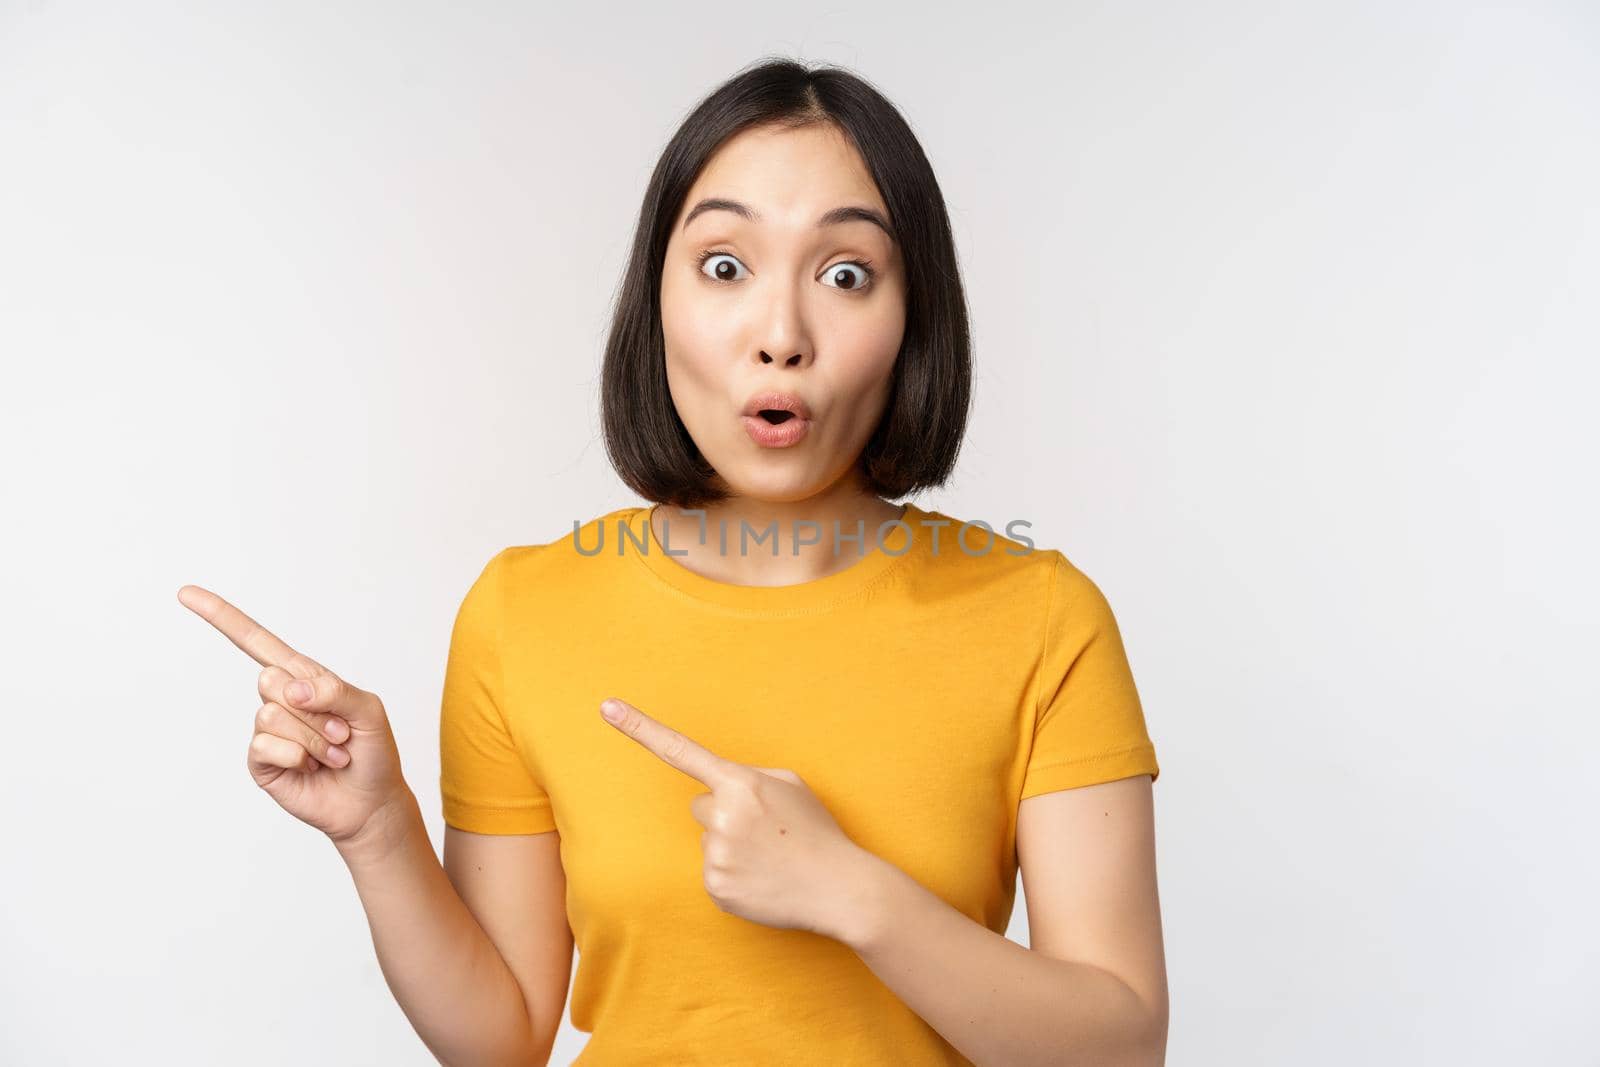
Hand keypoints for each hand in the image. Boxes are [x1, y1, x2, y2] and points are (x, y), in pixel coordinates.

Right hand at [178, 584, 411, 849]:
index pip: (257, 641)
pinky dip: (299, 757)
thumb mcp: (368, 711)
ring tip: (332, 753)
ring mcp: (267, 731)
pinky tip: (312, 768)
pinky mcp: (261, 761)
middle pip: (270, 680)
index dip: (222, 617)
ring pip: (271, 715)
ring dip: (314, 738)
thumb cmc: (372, 751)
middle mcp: (280, 699)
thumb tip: (292, 688)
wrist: (371, 801)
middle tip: (340, 732)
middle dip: (315, 710)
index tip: (185, 593)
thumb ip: (335, 690)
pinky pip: (266, 746)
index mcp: (304, 676)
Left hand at [599, 696, 871, 939]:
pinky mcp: (716, 888)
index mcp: (741, 783)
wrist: (840, 888)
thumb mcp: (791, 786)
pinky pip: (712, 873)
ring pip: (707, 841)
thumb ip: (749, 777)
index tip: (606, 707)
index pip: (680, 750)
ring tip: (769, 857)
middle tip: (765, 832)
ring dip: (731, 847)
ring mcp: (717, 855)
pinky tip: (762, 879)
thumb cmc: (817, 832)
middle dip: (726, 816)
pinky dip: (733, 876)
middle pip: (701, 807)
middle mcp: (723, 816)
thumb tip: (719, 790)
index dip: (639, 728)